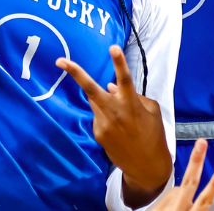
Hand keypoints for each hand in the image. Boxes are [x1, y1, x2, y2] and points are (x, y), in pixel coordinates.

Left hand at [58, 45, 170, 202]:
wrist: (147, 166)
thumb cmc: (154, 134)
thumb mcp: (151, 111)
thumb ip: (134, 96)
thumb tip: (111, 86)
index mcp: (132, 103)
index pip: (124, 79)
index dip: (119, 62)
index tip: (113, 47)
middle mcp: (114, 112)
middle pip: (91, 89)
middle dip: (75, 73)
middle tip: (59, 61)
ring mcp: (103, 123)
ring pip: (95, 101)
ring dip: (103, 100)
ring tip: (121, 118)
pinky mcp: (97, 133)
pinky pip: (97, 115)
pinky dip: (105, 114)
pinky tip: (118, 128)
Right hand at [151, 139, 213, 210]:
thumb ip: (170, 202)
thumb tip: (181, 189)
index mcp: (174, 207)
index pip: (186, 183)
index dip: (194, 162)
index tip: (202, 144)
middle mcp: (183, 210)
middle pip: (189, 184)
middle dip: (195, 163)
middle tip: (202, 143)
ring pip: (205, 202)